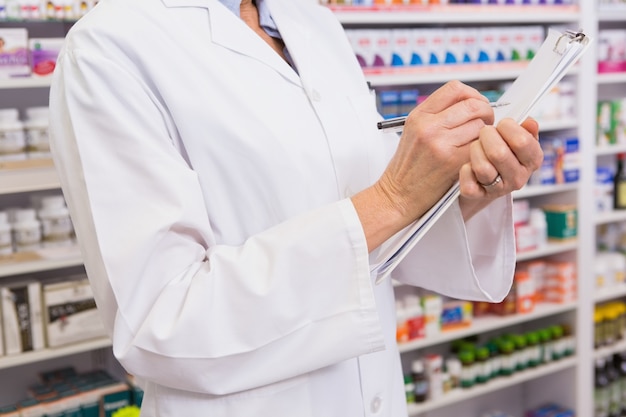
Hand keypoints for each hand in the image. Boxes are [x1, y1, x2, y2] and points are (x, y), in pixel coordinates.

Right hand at [377, 80, 493, 222]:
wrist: (399, 195)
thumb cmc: (408, 167)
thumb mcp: (413, 132)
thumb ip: (436, 114)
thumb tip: (469, 102)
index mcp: (419, 115)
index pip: (455, 89)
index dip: (472, 94)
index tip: (475, 104)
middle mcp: (429, 126)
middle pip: (473, 105)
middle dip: (486, 112)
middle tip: (484, 123)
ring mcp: (441, 144)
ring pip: (480, 125)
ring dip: (485, 133)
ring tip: (476, 141)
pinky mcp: (453, 161)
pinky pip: (479, 146)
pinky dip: (481, 149)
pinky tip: (473, 154)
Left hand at [458, 117, 542, 219]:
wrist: (485, 186)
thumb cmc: (503, 158)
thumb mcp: (518, 143)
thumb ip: (526, 131)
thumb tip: (530, 123)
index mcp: (532, 161)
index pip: (522, 141)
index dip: (507, 127)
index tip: (502, 125)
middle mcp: (517, 178)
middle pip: (498, 153)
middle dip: (487, 136)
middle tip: (485, 133)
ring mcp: (498, 189)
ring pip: (482, 167)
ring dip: (475, 151)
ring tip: (476, 147)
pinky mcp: (478, 196)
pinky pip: (468, 183)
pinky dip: (465, 171)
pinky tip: (468, 165)